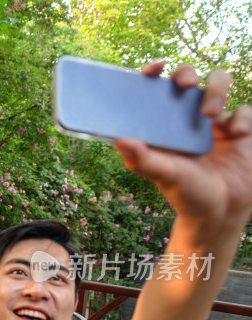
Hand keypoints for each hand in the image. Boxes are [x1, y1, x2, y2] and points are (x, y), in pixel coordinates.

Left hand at [114, 63, 251, 222]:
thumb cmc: (187, 193)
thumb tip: (119, 141)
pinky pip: (245, 110)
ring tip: (210, 115)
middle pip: (187, 76)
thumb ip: (143, 160)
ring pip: (218, 82)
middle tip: (185, 84)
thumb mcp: (165, 176)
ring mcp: (216, 119)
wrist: (222, 212)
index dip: (153, 72)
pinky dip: (242, 117)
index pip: (155, 88)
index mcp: (163, 123)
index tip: (155, 68)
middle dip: (186, 72)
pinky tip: (238, 135)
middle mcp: (187, 116)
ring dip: (216, 90)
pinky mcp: (242, 127)